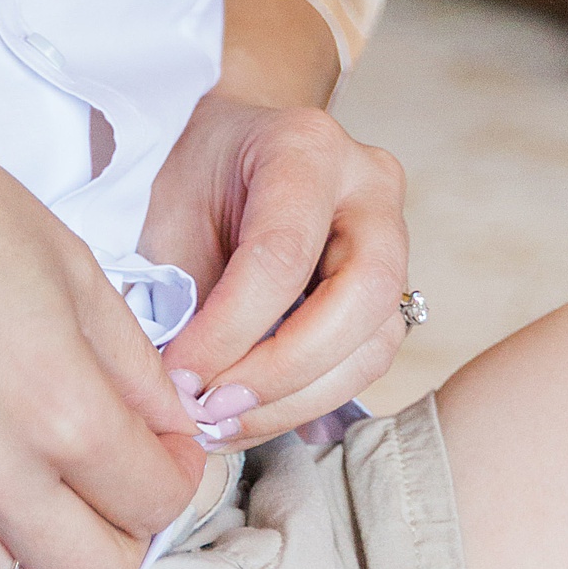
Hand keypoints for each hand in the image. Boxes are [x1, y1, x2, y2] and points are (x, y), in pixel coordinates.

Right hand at [0, 98, 200, 568]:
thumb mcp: (73, 267)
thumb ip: (134, 366)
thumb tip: (171, 428)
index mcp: (59, 408)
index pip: (155, 506)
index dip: (177, 476)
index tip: (166, 447)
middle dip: (126, 532)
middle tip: (118, 477)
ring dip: (47, 539)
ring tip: (42, 470)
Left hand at [142, 84, 409, 443]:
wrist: (228, 150)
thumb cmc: (197, 176)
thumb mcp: (173, 214)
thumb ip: (187, 295)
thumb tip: (186, 393)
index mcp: (307, 147)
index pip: (283, 254)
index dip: (230, 330)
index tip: (180, 377)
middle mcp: (369, 186)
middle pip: (359, 297)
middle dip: (282, 371)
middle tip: (213, 407)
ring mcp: (394, 236)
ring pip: (374, 343)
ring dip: (295, 399)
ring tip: (224, 421)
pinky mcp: (393, 288)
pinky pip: (366, 361)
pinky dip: (306, 399)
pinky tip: (251, 413)